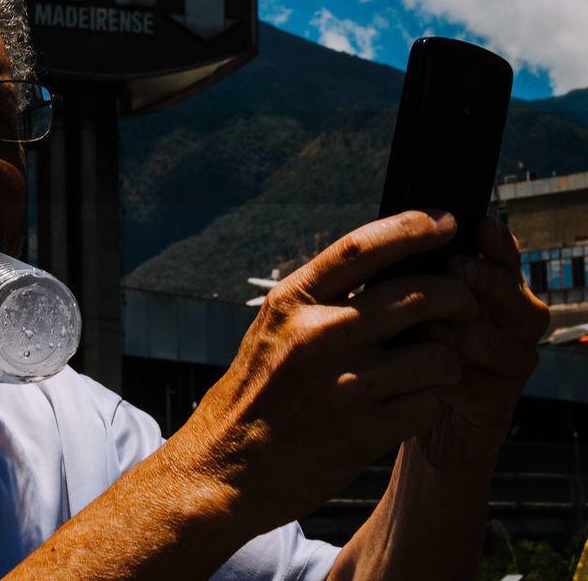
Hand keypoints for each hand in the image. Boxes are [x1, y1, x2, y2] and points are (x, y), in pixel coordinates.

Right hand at [162, 211, 482, 534]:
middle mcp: (318, 335)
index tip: (445, 220)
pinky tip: (408, 407)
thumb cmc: (256, 396)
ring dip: (448, 361)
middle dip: (456, 297)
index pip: (363, 246)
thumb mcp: (273, 330)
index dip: (412, 227)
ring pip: (437, 354)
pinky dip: (428, 404)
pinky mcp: (362, 431)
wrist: (224, 468)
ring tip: (434, 368)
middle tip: (464, 303)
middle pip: (418, 295)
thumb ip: (320, 299)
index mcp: (292, 302)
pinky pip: (427, 404)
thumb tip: (388, 266)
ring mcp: (343, 384)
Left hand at [409, 216, 548, 475]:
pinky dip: (451, 374)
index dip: (496, 242)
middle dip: (482, 279)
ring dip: (460, 330)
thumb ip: (408, 275)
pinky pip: (483, 382)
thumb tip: (390, 238)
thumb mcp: (401, 305)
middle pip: (509, 291)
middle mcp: (509, 318)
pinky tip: (424, 372)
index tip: (480, 226)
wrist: (407, 413)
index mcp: (487, 287)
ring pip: (496, 337)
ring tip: (426, 326)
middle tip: (457, 269)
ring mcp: (510, 358)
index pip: (500, 256)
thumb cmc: (400, 346)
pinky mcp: (498, 398)